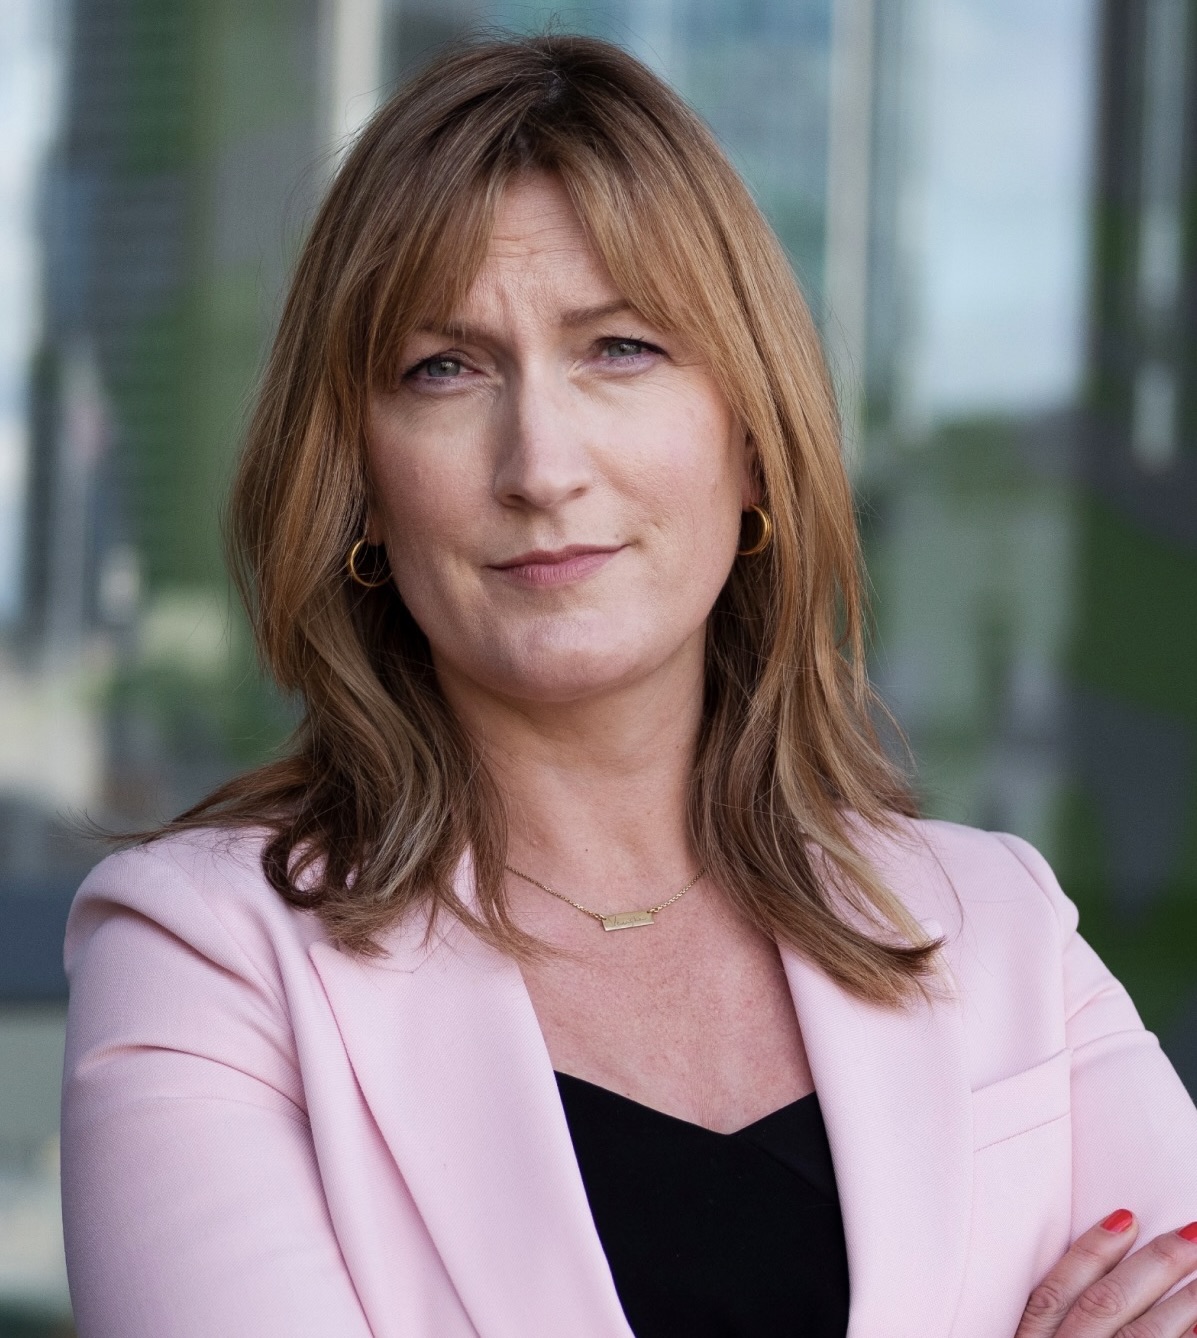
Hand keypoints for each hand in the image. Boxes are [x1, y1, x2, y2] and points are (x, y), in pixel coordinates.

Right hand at [1016, 1211, 1196, 1336]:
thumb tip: (1098, 1251)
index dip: (1093, 1249)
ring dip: (1182, 1303)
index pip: (1057, 1289)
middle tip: (1190, 1233)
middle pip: (1107, 1303)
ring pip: (1143, 1334)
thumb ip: (1047, 1313)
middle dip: (1152, 1266)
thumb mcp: (1025, 1337)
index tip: (1127, 1217)